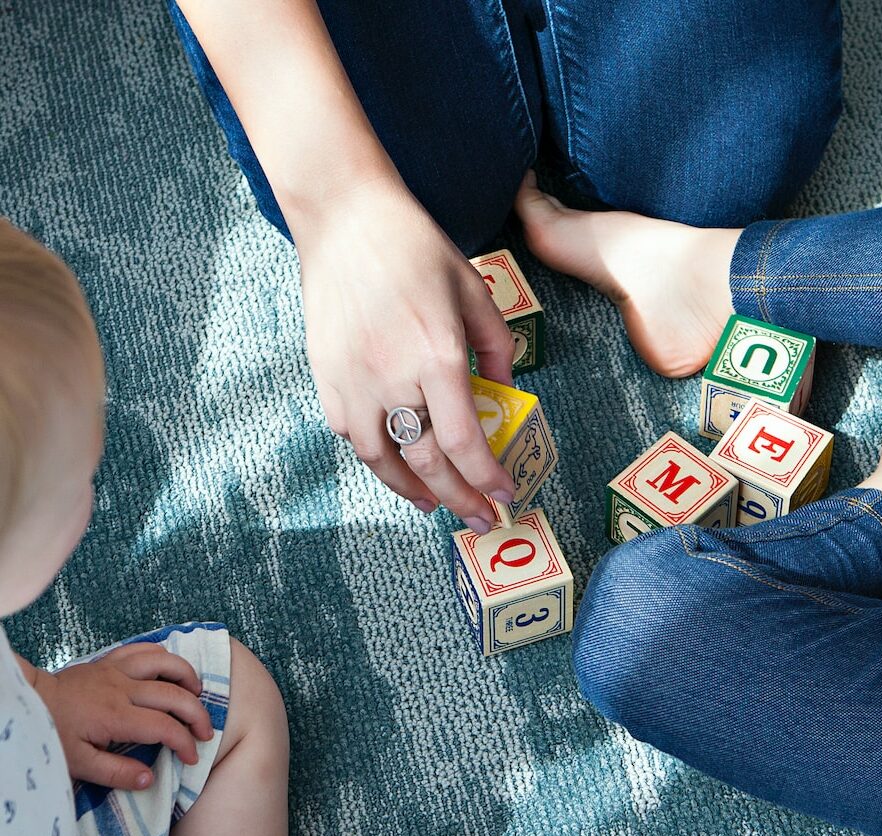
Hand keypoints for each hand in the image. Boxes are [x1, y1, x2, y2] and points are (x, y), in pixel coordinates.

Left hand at [33, 643, 211, 789]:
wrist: (29, 702)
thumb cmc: (53, 734)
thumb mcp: (78, 764)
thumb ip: (116, 773)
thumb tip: (150, 779)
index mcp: (116, 716)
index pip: (164, 728)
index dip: (185, 743)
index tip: (191, 758)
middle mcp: (123, 689)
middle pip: (175, 695)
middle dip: (198, 715)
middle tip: (206, 732)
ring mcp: (118, 670)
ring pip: (166, 663)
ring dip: (188, 677)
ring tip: (196, 694)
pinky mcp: (111, 661)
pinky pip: (145, 649)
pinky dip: (165, 656)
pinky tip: (171, 671)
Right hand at [294, 177, 516, 530]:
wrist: (345, 219)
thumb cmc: (415, 249)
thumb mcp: (474, 291)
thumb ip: (496, 348)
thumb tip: (504, 394)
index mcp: (436, 356)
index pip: (465, 443)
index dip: (486, 478)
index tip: (504, 496)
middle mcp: (392, 378)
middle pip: (427, 462)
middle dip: (460, 499)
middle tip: (479, 519)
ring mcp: (353, 381)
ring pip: (382, 460)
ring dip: (412, 490)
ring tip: (434, 503)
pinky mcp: (326, 377)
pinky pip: (352, 435)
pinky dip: (377, 457)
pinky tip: (395, 463)